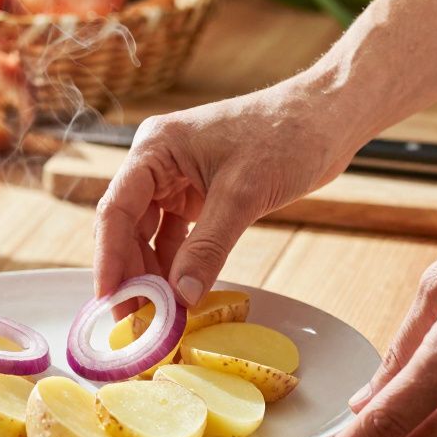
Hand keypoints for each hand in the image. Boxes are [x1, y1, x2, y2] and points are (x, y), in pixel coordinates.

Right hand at [93, 87, 360, 304]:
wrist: (328, 117)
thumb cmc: (286, 135)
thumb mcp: (242, 194)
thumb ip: (208, 247)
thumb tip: (182, 296)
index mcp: (155, 148)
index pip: (115, 209)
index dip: (109, 258)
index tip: (109, 299)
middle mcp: (158, 162)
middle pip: (127, 225)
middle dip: (130, 272)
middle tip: (135, 318)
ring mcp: (178, 178)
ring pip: (149, 233)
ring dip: (152, 272)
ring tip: (156, 312)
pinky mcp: (200, 193)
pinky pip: (175, 234)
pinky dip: (176, 263)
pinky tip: (179, 291)